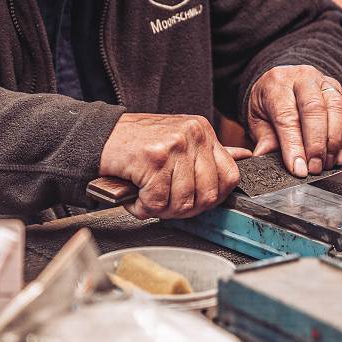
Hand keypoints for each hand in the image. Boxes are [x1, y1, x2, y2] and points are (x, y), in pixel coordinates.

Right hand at [99, 113, 250, 219]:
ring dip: (161, 210)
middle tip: (165, 204)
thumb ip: (209, 153)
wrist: (97, 136)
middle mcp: (193, 135)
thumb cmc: (136, 144)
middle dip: (184, 209)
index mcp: (202, 131)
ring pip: (183, 202)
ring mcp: (174, 146)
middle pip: (208, 195)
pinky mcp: (154, 159)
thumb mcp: (179, 141)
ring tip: (147, 197)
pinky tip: (135, 196)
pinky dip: (142, 208)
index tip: (195, 202)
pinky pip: (157, 202)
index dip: (213, 198)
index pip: (230, 175)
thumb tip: (244, 157)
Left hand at [245, 65, 341, 176]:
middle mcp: (303, 78)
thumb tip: (264, 158)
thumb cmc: (270, 103)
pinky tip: (340, 154)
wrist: (285, 82)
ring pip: (336, 109)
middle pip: (314, 109)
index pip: (286, 116)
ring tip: (327, 164)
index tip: (298, 168)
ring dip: (334, 141)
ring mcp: (325, 83)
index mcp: (277, 84)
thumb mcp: (257, 119)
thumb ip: (264, 139)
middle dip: (316, 144)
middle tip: (315, 168)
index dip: (293, 145)